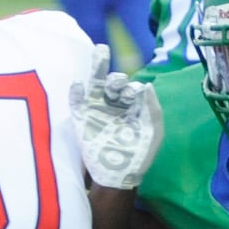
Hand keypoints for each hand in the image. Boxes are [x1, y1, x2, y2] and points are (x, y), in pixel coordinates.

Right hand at [71, 45, 162, 188]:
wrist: (117, 175)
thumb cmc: (139, 154)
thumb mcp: (153, 132)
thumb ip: (153, 108)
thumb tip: (147, 85)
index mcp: (132, 105)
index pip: (132, 88)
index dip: (133, 88)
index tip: (134, 96)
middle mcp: (114, 103)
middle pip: (113, 81)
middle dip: (116, 77)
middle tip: (117, 82)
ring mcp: (97, 108)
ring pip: (95, 83)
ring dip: (98, 68)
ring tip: (101, 53)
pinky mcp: (81, 118)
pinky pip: (76, 101)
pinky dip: (75, 92)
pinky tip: (78, 85)